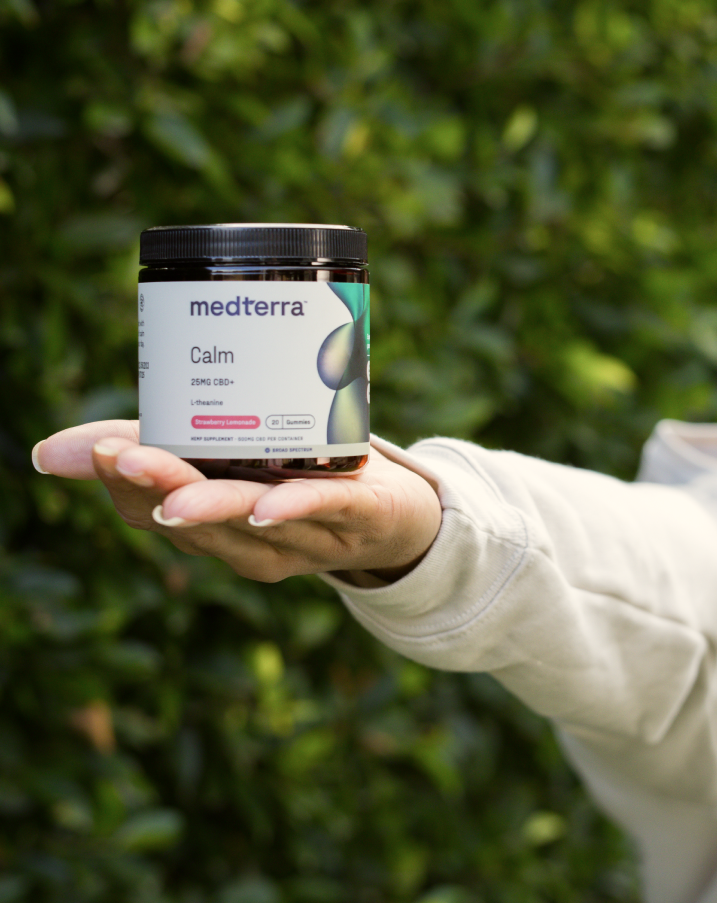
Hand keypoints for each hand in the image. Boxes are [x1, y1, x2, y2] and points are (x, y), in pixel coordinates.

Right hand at [32, 422, 442, 584]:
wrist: (396, 512)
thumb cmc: (300, 482)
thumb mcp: (227, 458)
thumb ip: (153, 445)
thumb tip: (49, 450)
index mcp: (217, 527)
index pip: (155, 512)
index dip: (127, 484)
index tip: (102, 448)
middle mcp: (255, 542)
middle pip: (202, 521)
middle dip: (160, 490)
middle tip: (122, 458)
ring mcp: (308, 536)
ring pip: (257, 522)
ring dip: (217, 504)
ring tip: (176, 492)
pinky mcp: (360, 515)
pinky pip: (327, 511)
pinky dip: (297, 506)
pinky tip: (268, 505)